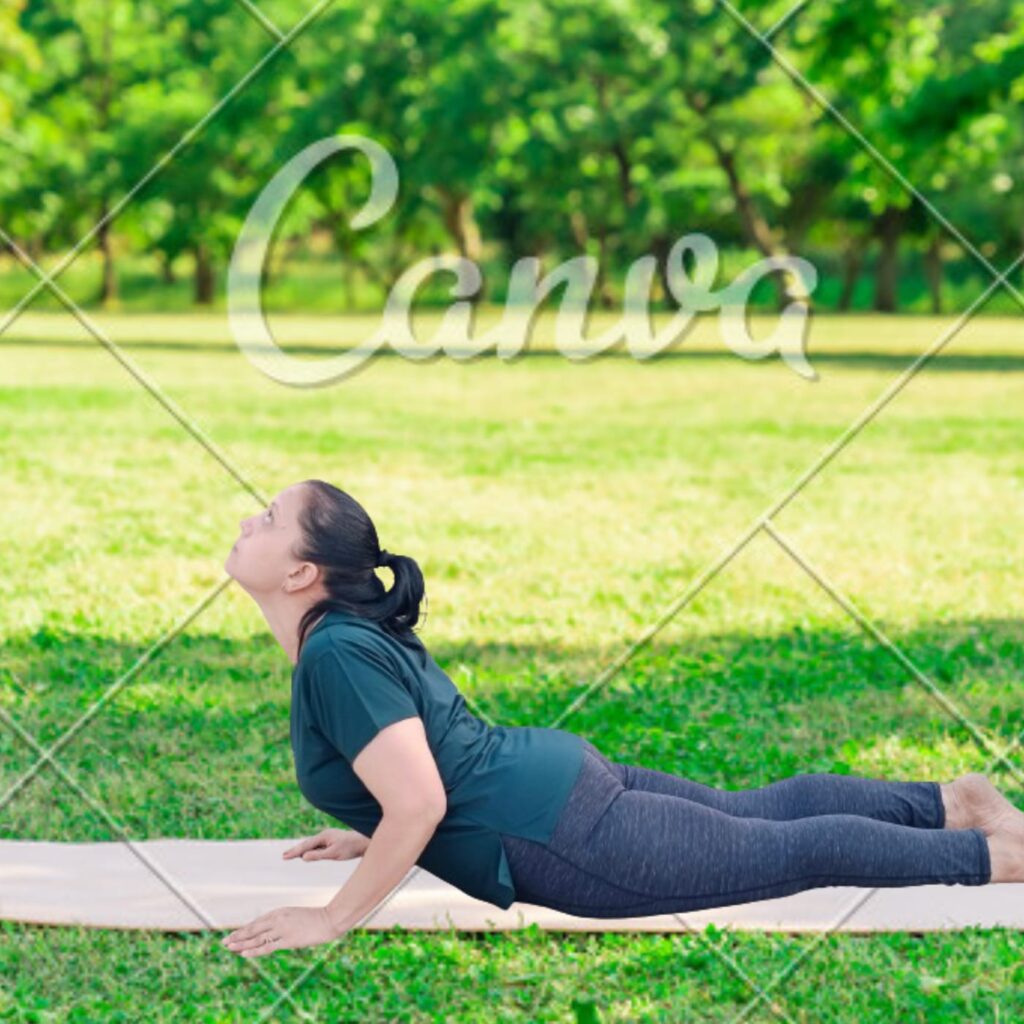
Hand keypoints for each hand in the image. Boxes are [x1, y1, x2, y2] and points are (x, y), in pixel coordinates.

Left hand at [221, 905, 339, 957]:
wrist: (329, 919)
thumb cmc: (315, 918)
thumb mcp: (296, 916)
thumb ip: (284, 922)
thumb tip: (275, 931)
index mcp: (280, 911)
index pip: (257, 922)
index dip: (244, 930)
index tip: (233, 935)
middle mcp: (278, 919)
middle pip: (253, 928)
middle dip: (238, 936)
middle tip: (223, 942)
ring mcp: (282, 929)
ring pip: (257, 937)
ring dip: (241, 943)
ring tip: (228, 947)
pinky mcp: (288, 939)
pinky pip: (267, 946)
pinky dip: (254, 950)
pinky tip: (244, 953)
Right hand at [282, 828, 368, 861]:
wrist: (364, 842)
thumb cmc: (350, 848)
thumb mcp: (334, 854)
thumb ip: (318, 855)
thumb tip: (303, 857)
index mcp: (324, 836)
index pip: (306, 845)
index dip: (295, 852)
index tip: (284, 857)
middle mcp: (324, 835)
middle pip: (307, 843)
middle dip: (295, 850)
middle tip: (283, 856)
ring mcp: (328, 838)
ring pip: (312, 844)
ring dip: (301, 849)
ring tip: (290, 855)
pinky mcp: (331, 841)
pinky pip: (317, 846)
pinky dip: (309, 849)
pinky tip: (306, 853)